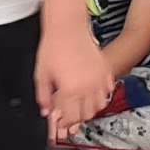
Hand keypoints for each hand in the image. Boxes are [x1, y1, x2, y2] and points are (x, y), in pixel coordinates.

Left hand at [36, 25, 108, 142]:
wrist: (67, 27)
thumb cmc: (54, 46)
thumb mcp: (41, 74)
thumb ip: (42, 96)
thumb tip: (45, 110)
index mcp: (70, 90)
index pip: (70, 117)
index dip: (64, 123)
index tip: (60, 122)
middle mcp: (87, 87)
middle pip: (85, 115)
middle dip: (76, 118)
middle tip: (68, 114)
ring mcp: (99, 79)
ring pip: (99, 106)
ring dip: (89, 109)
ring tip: (80, 105)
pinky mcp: (105, 71)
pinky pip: (107, 91)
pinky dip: (101, 96)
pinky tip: (91, 92)